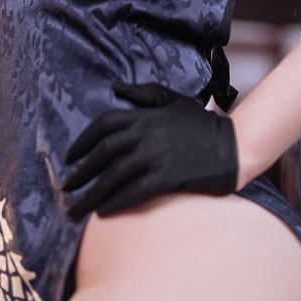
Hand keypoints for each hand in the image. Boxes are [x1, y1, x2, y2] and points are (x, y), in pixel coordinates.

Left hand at [62, 82, 237, 219]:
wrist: (234, 145)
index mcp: (145, 115)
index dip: (82, 142)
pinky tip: (102, 213)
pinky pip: (135, 192)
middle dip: (80, 173)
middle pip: (102, 153)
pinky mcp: (169, 177)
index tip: (69, 159)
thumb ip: (143, 93)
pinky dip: (116, 203)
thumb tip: (114, 87)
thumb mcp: (173, 99)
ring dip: (90, 195)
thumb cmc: (202, 123)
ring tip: (75, 210)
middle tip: (66, 188)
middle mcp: (147, 134)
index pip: (103, 126)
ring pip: (114, 176)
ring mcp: (158, 156)